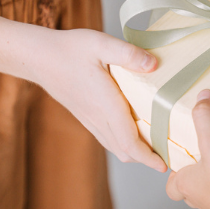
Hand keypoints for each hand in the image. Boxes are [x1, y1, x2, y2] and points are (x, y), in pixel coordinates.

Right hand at [35, 28, 166, 172]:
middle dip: (147, 158)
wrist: (39, 57)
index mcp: (105, 104)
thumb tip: (154, 65)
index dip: (147, 156)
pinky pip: (107, 137)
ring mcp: (90, 119)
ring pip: (115, 146)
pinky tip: (134, 131)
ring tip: (157, 146)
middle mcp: (98, 117)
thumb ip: (128, 54)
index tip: (164, 164)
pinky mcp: (86, 116)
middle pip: (124, 150)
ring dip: (135, 151)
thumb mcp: (100, 44)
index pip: (128, 141)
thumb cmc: (69, 49)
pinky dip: (124, 142)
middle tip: (170, 154)